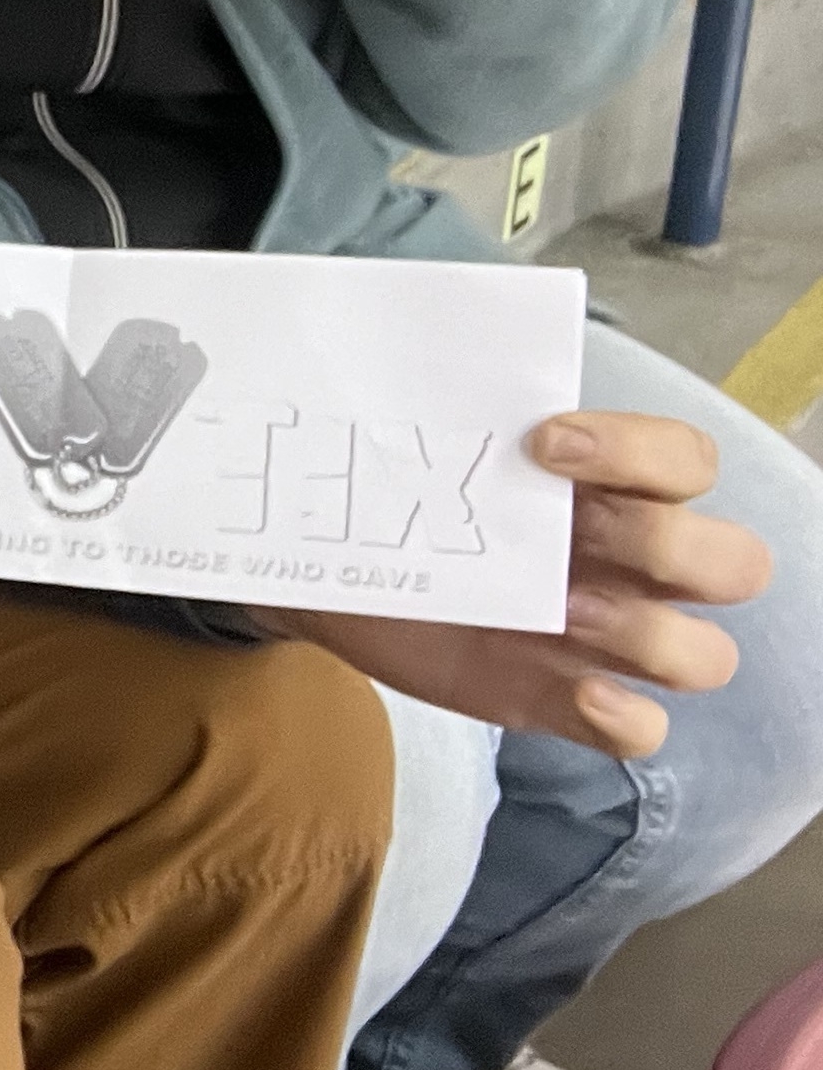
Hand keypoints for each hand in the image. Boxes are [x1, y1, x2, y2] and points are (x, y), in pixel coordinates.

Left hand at [265, 411, 768, 756]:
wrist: (335, 578)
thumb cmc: (398, 503)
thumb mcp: (418, 454)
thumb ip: (442, 413)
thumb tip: (378, 338)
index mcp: (610, 489)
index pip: (687, 460)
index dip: (640, 450)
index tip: (543, 443)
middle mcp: (630, 564)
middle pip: (735, 563)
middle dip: (668, 546)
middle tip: (572, 534)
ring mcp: (605, 640)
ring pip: (707, 655)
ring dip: (651, 635)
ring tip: (564, 613)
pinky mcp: (561, 699)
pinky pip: (643, 731)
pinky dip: (624, 720)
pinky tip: (578, 692)